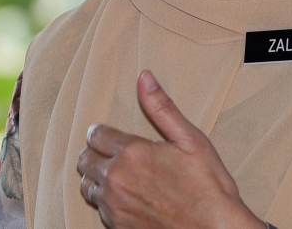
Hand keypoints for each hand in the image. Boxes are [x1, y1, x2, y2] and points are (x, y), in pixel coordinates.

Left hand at [76, 71, 263, 228]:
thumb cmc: (208, 186)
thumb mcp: (190, 139)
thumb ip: (161, 107)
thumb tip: (144, 77)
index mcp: (132, 153)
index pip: (95, 134)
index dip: (103, 132)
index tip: (113, 136)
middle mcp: (116, 179)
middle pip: (83, 159)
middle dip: (95, 153)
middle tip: (113, 154)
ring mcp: (114, 205)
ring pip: (87, 185)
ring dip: (97, 177)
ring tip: (118, 175)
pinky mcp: (117, 226)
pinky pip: (98, 208)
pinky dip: (106, 200)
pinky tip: (126, 196)